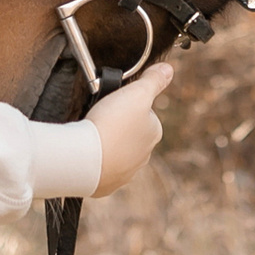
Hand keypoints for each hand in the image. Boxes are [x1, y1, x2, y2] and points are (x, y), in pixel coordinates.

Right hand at [88, 62, 172, 196]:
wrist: (86, 159)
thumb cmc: (112, 124)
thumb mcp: (137, 93)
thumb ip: (153, 80)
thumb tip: (168, 69)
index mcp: (153, 133)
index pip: (144, 113)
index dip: (126, 104)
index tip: (112, 103)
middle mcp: (144, 155)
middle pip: (130, 133)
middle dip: (117, 125)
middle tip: (99, 116)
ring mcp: (125, 172)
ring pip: (117, 152)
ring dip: (106, 144)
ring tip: (90, 134)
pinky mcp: (106, 184)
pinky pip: (102, 168)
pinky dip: (95, 161)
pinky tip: (86, 153)